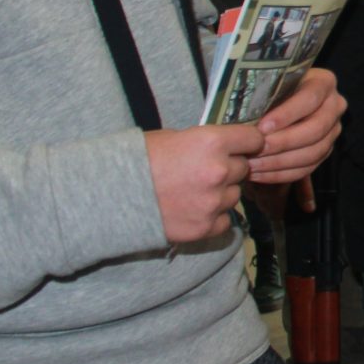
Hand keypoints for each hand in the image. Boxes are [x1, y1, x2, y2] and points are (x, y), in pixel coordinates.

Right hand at [147, 124, 266, 243]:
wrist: (109, 195)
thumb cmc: (138, 159)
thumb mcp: (174, 137)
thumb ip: (207, 143)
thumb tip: (229, 145)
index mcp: (212, 142)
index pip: (253, 139)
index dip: (248, 142)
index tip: (243, 146)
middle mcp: (219, 171)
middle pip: (243, 168)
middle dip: (229, 168)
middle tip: (204, 171)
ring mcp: (214, 202)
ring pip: (235, 195)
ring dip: (221, 193)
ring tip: (194, 192)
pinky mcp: (205, 227)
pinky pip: (225, 220)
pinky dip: (214, 216)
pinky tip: (194, 210)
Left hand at [248, 68, 344, 190]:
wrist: (276, 104)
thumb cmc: (269, 89)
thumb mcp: (269, 85)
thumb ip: (264, 97)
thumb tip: (247, 118)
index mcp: (324, 82)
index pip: (310, 99)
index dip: (286, 114)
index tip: (262, 127)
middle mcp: (335, 105)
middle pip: (315, 129)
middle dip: (283, 142)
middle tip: (257, 148)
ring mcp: (333, 130)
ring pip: (313, 152)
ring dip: (280, 162)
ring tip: (253, 164)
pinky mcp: (325, 150)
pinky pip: (307, 168)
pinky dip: (282, 174)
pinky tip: (259, 174)